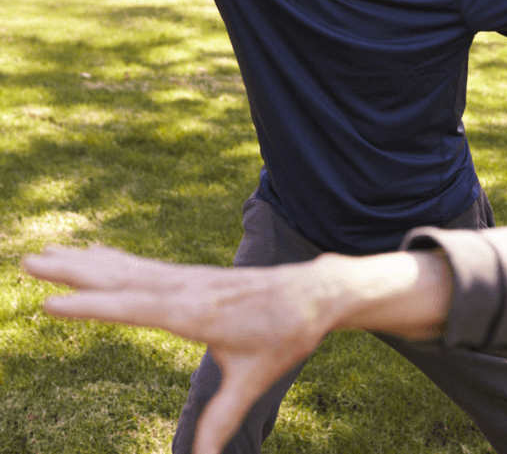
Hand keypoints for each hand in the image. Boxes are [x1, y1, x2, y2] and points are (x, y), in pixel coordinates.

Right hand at [23, 245, 451, 453]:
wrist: (316, 291)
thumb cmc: (286, 333)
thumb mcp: (255, 378)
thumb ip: (224, 417)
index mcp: (197, 313)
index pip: (136, 308)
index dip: (94, 306)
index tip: (51, 302)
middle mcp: (188, 290)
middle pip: (123, 280)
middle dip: (74, 272)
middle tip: (28, 261)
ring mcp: (189, 279)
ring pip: (129, 268)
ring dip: (86, 260)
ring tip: (44, 251)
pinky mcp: (193, 277)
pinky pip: (146, 266)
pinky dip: (115, 258)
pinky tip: (94, 251)